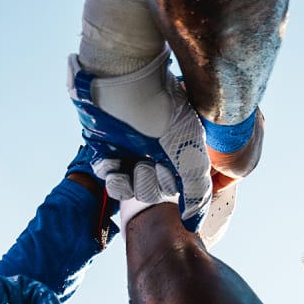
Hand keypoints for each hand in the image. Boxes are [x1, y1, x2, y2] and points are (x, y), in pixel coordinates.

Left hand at [68, 48, 211, 230]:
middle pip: (150, 193)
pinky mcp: (106, 148)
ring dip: (128, 186)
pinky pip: (107, 176)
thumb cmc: (166, 110)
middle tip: (149, 164)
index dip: (169, 189)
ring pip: (128, 190)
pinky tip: (114, 165)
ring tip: (130, 169)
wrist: (127, 80)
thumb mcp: (191, 152)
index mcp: (177, 154)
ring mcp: (130, 152)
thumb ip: (196, 191)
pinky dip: (110, 176)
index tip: (167, 172)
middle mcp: (155, 154)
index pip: (173, 190)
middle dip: (149, 185)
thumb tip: (193, 223)